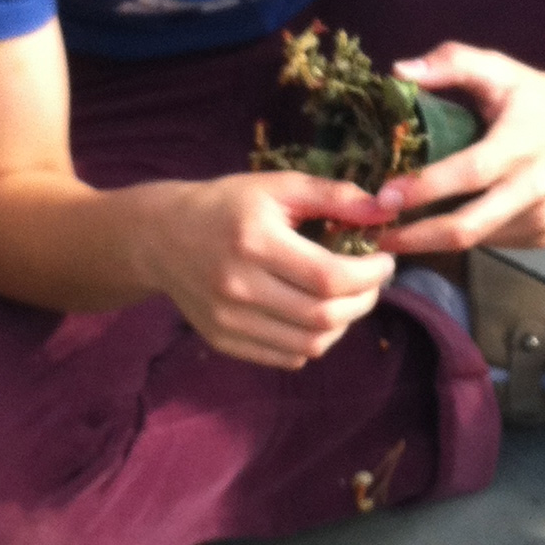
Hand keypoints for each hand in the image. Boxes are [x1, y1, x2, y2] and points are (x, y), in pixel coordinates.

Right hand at [136, 170, 397, 367]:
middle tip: (372, 282)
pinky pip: (286, 357)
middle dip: (364, 301)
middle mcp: (239, 286)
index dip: (370, 275)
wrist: (160, 237)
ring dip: (343, 324)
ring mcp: (229, 320)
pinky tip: (315, 316)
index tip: (384, 261)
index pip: (330, 277)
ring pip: (310, 344)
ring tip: (346, 299)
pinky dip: (313, 342)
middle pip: (324, 316)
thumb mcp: (277, 187)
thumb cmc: (226, 206)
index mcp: (255, 241)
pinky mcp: (224, 340)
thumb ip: (333, 196)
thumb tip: (384, 211)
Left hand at [369, 42, 544, 255]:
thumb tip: (398, 71)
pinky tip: (444, 223)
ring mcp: (544, 217)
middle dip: (415, 238)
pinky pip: (496, 241)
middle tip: (376, 236)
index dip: (422, 189)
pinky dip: (467, 236)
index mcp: (519, 145)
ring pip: (478, 240)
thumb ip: (450, 62)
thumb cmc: (537, 96)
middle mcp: (534, 188)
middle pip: (467, 228)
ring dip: (435, 240)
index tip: (380, 198)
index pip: (466, 174)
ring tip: (400, 231)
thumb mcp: (498, 68)